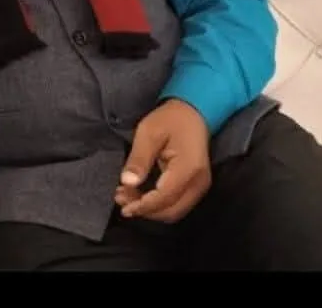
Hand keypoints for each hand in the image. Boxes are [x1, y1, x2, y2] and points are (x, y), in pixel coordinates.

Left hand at [115, 99, 210, 223]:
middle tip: (121, 199)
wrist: (193, 112)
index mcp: (188, 168)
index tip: (122, 203)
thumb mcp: (148, 132)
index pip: (164, 197)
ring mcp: (200, 186)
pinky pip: (177, 204)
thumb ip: (139, 159)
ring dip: (150, 209)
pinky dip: (158, 204)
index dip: (142, 205)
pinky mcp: (196, 186)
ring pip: (174, 211)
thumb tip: (128, 182)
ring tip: (127, 197)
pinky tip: (141, 196)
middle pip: (171, 210)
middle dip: (145, 210)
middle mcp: (198, 182)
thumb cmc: (170, 119)